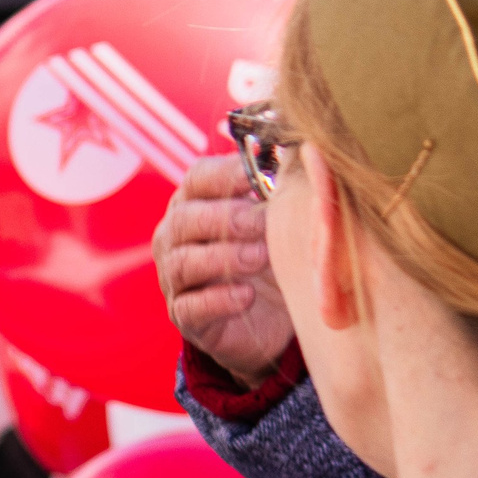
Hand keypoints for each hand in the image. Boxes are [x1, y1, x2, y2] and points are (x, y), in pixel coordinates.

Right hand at [153, 156, 292, 384]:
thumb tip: (302, 158)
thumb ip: (282, 194)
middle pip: (184, 219)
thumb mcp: (280, 224)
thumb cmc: (271, 258)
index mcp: (195, 204)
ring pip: (183, 262)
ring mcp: (175, 278)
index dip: (224, 175)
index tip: (256, 175)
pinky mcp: (184, 316)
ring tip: (260, 258)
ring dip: (223, 257)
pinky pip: (191, 306)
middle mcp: (175, 238)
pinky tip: (247, 296)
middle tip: (262, 222)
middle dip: (224, 218)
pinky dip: (218, 300)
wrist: (272, 319)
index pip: (197, 179)